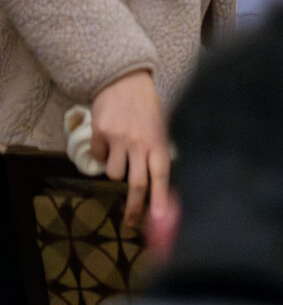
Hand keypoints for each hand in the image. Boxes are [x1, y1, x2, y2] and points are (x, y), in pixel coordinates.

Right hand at [88, 70, 169, 231]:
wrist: (126, 81)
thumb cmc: (149, 109)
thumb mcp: (161, 129)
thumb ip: (158, 154)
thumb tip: (159, 187)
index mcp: (159, 143)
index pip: (161, 175)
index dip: (160, 197)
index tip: (158, 218)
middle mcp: (139, 144)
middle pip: (136, 183)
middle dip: (134, 207)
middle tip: (131, 223)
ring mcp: (118, 139)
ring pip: (113, 173)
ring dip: (115, 170)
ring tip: (121, 154)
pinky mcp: (99, 134)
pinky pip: (98, 157)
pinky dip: (102, 154)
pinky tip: (109, 140)